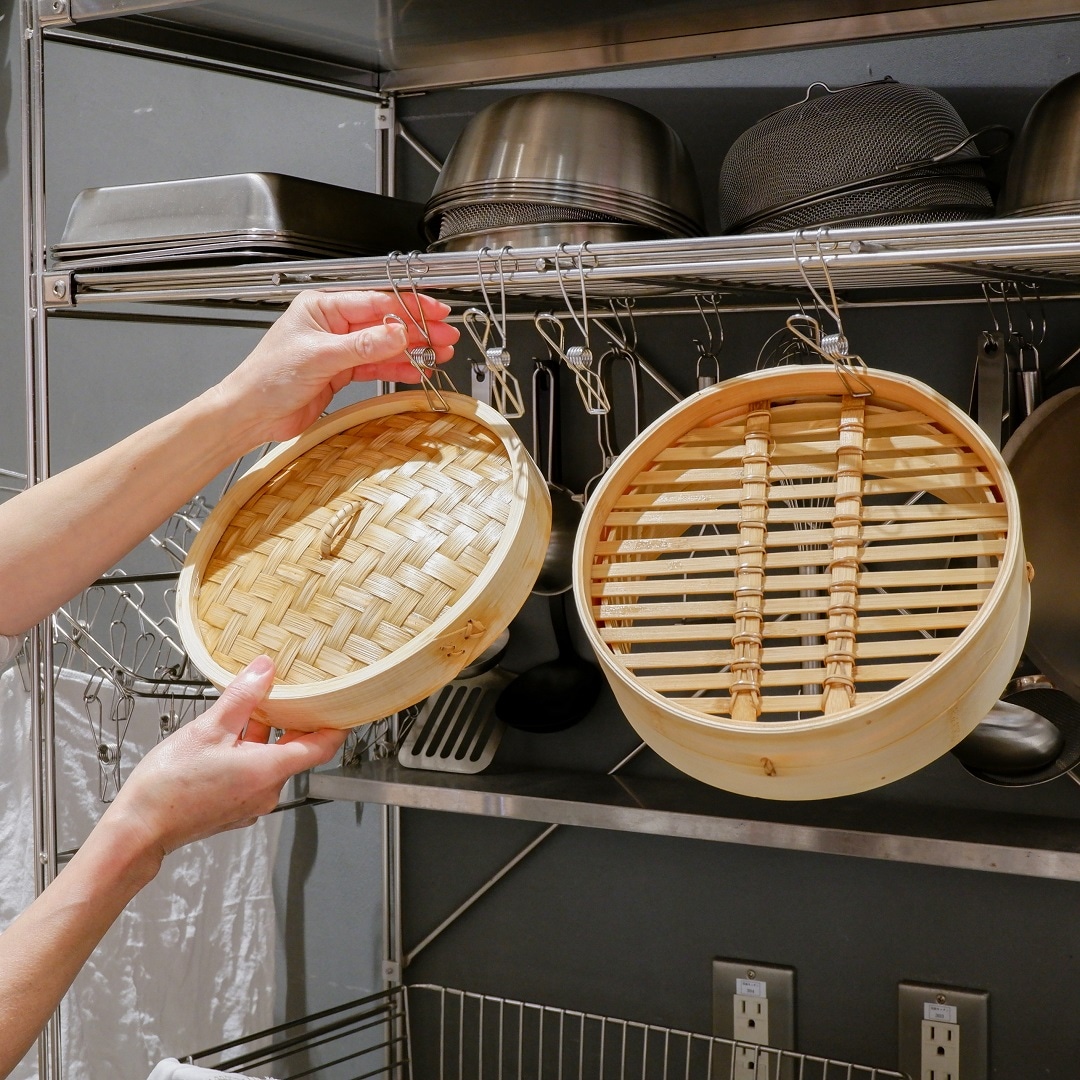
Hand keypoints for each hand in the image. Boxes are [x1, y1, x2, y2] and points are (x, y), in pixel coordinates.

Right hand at [104, 655, 345, 864]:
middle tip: (288, 697)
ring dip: (264, 738)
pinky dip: (249, 756)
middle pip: (295, 752)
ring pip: (271, 762)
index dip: (336, 726)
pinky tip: (228, 741)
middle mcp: (268, 791)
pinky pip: (254, 777)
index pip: (322, 747)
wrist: (139, 828)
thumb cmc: (169, 785)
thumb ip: (242, 697)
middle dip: (291, 724)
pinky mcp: (235, 810)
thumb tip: (265, 670)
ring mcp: (252, 804)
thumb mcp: (209, 728)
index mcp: (270, 770)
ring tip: (247, 712)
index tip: (343, 708)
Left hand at [217, 289, 459, 444]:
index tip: (434, 312)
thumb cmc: (267, 378)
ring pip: (384, 344)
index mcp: (322, 306)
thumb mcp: (320, 357)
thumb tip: (397, 333)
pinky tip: (416, 369)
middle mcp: (332, 324)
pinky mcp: (341, 372)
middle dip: (417, 329)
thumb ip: (362, 345)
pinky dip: (397, 368)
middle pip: (384, 322)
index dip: (408, 306)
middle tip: (446, 335)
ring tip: (439, 353)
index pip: (375, 301)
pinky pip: (376, 366)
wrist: (251, 413)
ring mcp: (338, 348)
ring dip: (411, 350)